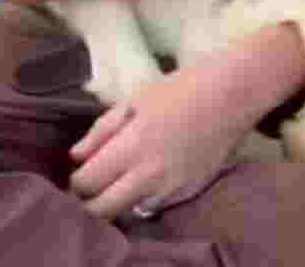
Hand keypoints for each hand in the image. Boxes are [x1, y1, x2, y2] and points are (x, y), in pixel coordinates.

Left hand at [66, 65, 254, 220]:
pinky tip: (142, 181)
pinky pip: (153, 207)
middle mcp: (149, 175)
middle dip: (89, 202)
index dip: (76, 181)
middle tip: (90, 187)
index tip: (78, 174)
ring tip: (116, 183)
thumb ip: (100, 132)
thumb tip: (76, 158)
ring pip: (128, 213)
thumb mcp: (130, 102)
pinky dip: (141, 200)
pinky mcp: (187, 194)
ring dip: (116, 202)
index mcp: (130, 146)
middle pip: (104, 209)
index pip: (87, 182)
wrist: (228, 98)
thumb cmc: (176, 91)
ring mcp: (170, 189)